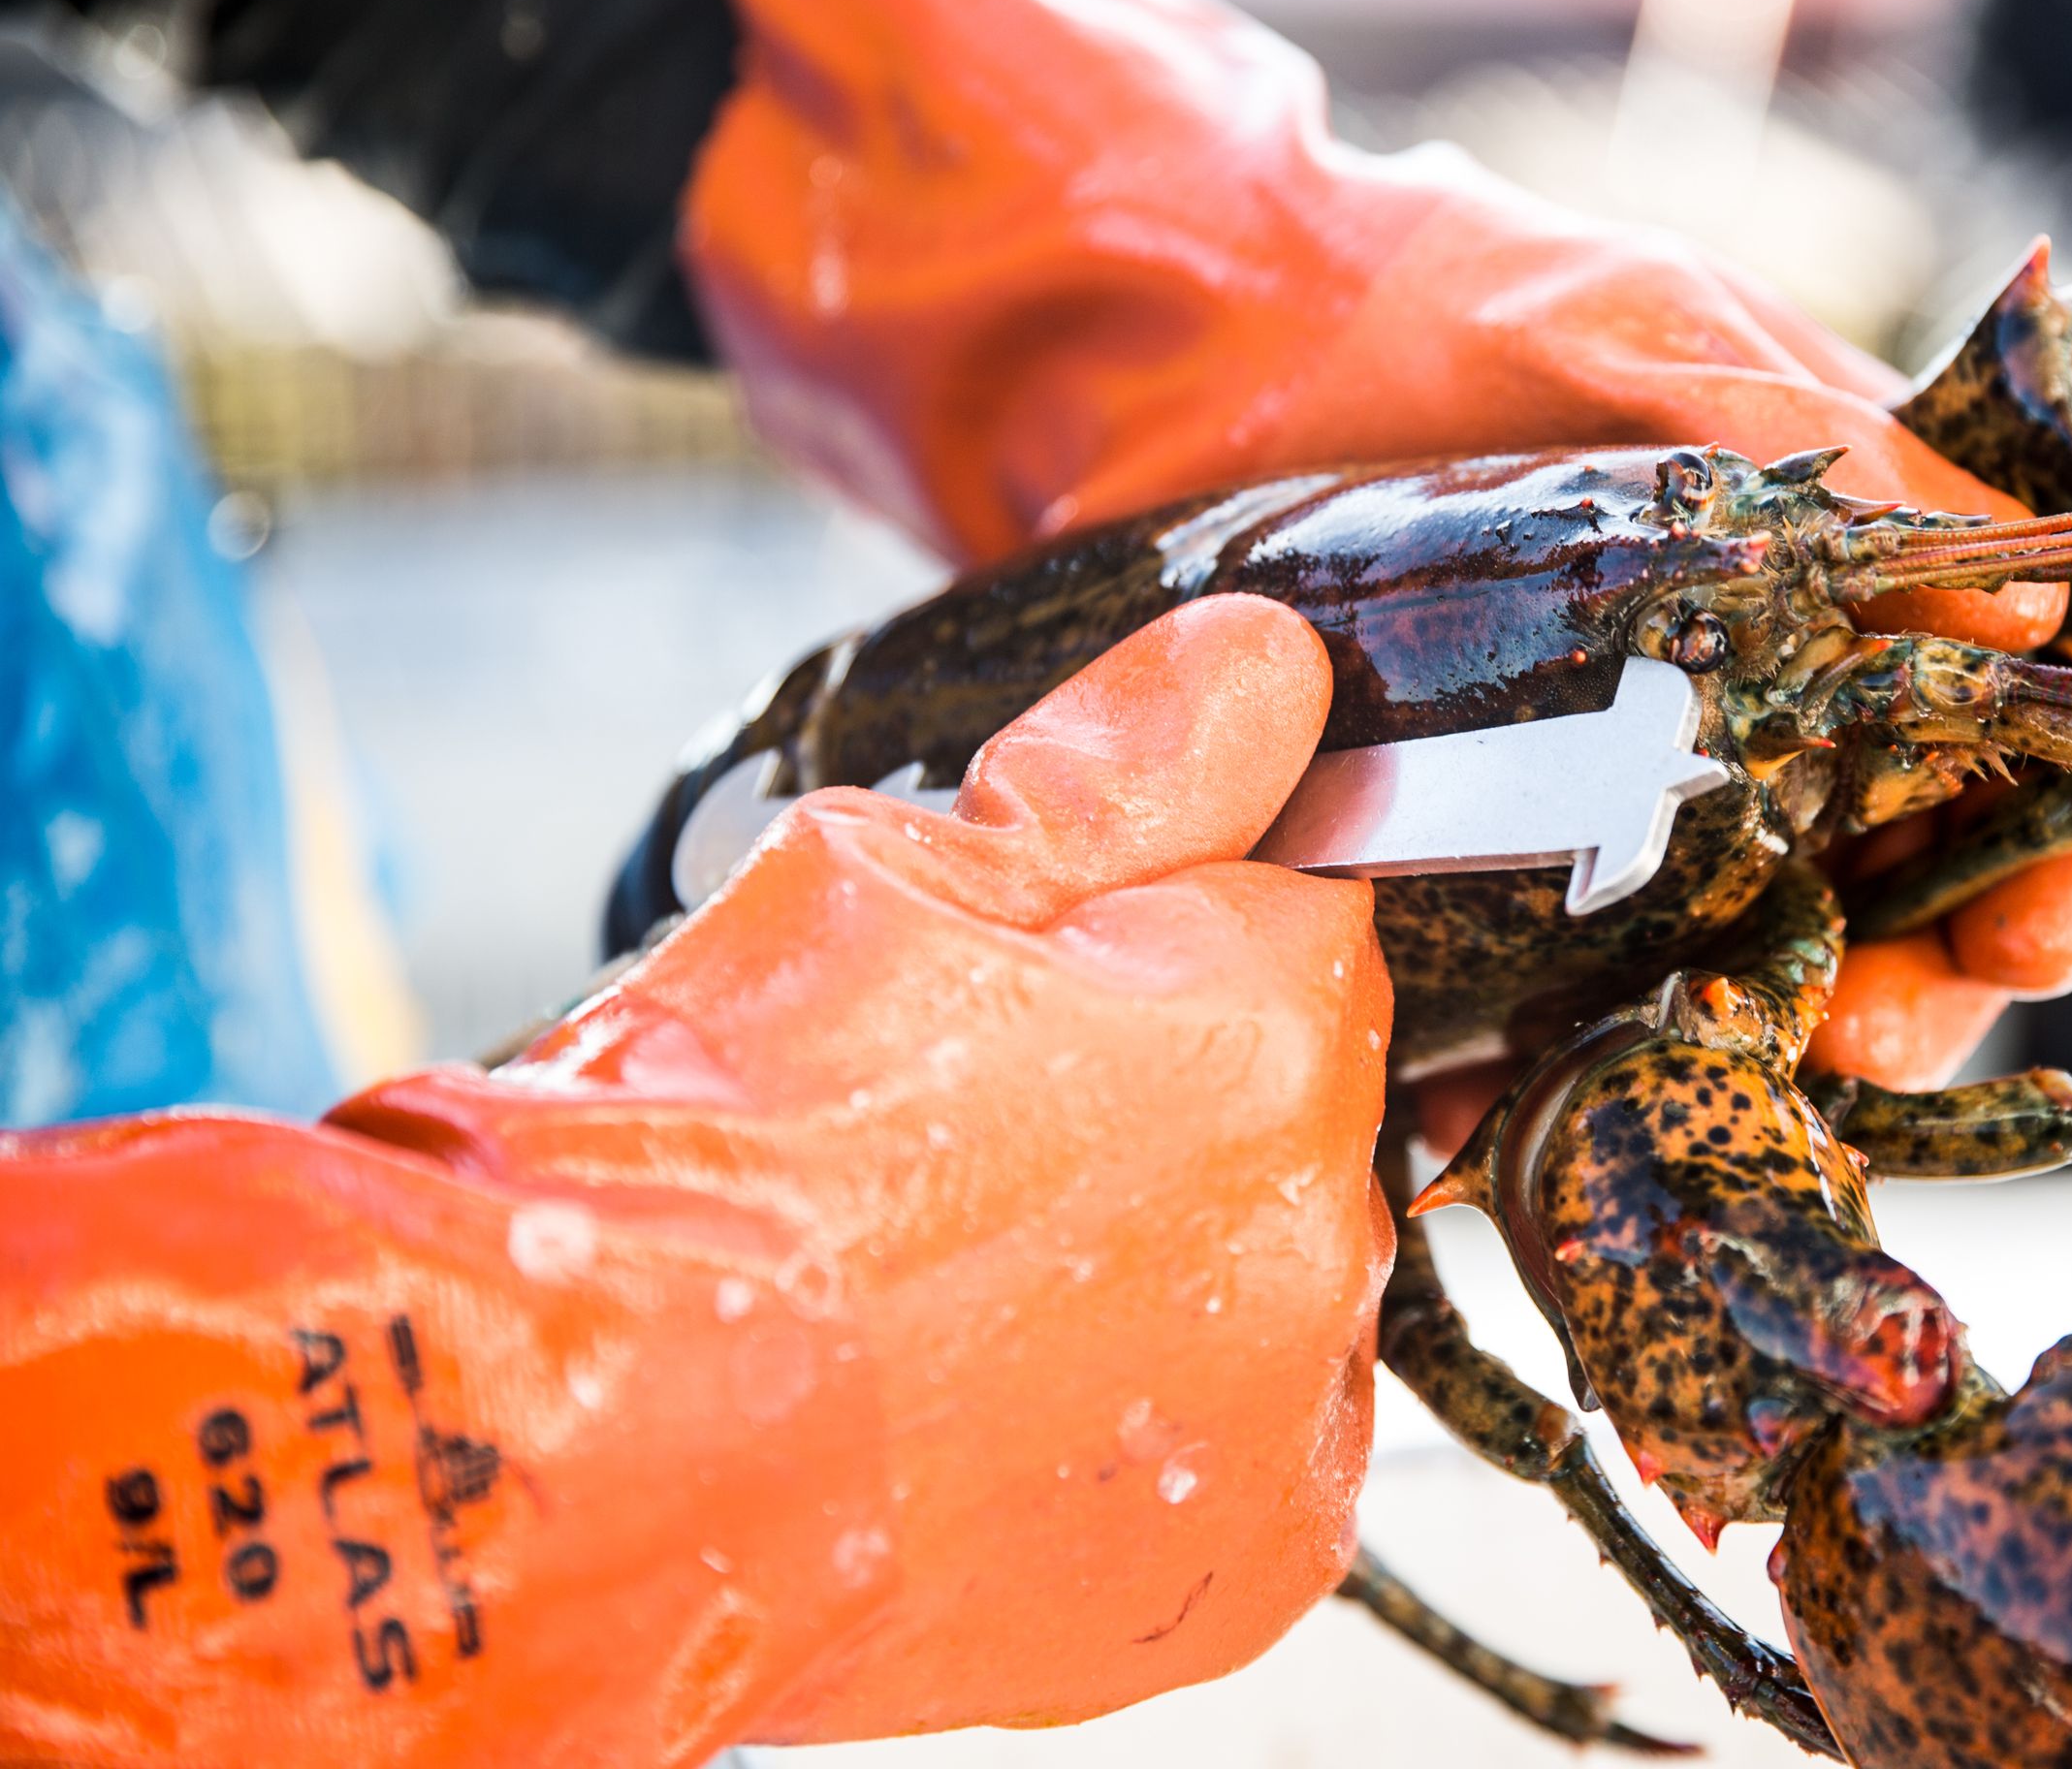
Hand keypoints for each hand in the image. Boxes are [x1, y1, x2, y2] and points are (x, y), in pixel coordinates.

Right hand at [0, 597, 1389, 1761]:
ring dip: (1165, 1267)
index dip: (1166, 941)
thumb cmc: (710, 1157)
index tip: (1050, 988)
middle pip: (1297, 1109)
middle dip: (1176, 1103)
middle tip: (972, 1145)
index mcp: (1271, 1034)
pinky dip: (1152, 1420)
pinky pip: (1243, 1447)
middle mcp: (1322, 1232)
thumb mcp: (894, 873)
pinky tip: (1000, 1398)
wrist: (582, 1443)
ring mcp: (1287, 1417)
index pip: (1306, 924)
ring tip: (963, 1285)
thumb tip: (1270, 665)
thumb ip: (1130, 764)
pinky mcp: (1241, 1572)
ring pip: (1268, 1278)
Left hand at [682, 0, 2071, 1092]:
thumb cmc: (1445, 301)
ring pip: (1746, 962)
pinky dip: (1588, 1062)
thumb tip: (2022, 600)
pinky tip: (1575, 1103)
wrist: (1193, 342)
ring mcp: (1603, 794)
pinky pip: (1559, 991)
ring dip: (1782, 1035)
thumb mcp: (1648, 327)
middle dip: (1925, 977)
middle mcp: (1739, 706)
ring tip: (1767, 1062)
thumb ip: (1817, 442)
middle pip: (1895, 887)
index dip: (2046, 843)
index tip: (2035, 920)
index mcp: (1829, 588)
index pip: (1996, 740)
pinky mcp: (1474, 858)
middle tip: (1883, 1027)